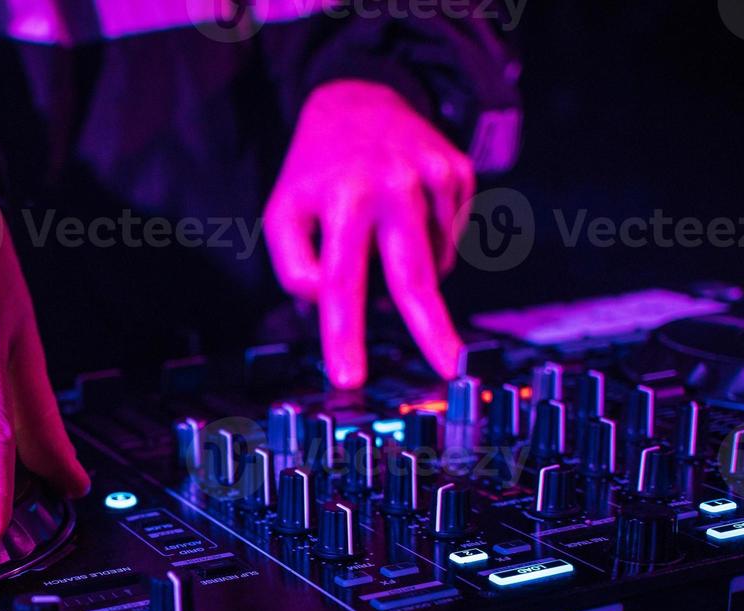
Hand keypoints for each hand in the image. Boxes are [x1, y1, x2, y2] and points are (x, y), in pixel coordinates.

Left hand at [264, 80, 475, 388]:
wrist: (359, 100)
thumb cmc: (315, 174)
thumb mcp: (283, 212)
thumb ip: (293, 266)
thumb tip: (328, 303)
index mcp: (340, 198)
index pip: (338, 280)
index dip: (344, 333)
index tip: (348, 378)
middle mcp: (391, 185)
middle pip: (412, 275)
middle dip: (431, 329)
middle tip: (448, 370)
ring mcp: (432, 177)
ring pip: (433, 265)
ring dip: (407, 275)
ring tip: (381, 234)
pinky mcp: (460, 171)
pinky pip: (449, 240)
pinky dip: (427, 245)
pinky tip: (407, 215)